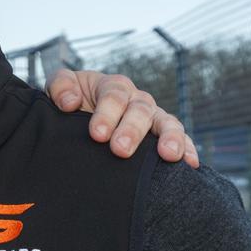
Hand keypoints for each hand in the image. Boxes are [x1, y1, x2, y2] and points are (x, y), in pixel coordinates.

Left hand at [47, 69, 198, 167]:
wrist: (80, 118)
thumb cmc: (72, 101)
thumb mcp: (60, 87)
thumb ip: (60, 86)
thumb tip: (70, 102)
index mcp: (114, 86)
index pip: (113, 97)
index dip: (106, 114)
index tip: (96, 135)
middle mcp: (137, 100)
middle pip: (140, 111)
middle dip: (131, 130)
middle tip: (119, 149)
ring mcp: (153, 118)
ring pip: (166, 123)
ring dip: (169, 138)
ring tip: (169, 155)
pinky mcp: (162, 137)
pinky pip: (181, 140)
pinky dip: (188, 149)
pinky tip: (190, 163)